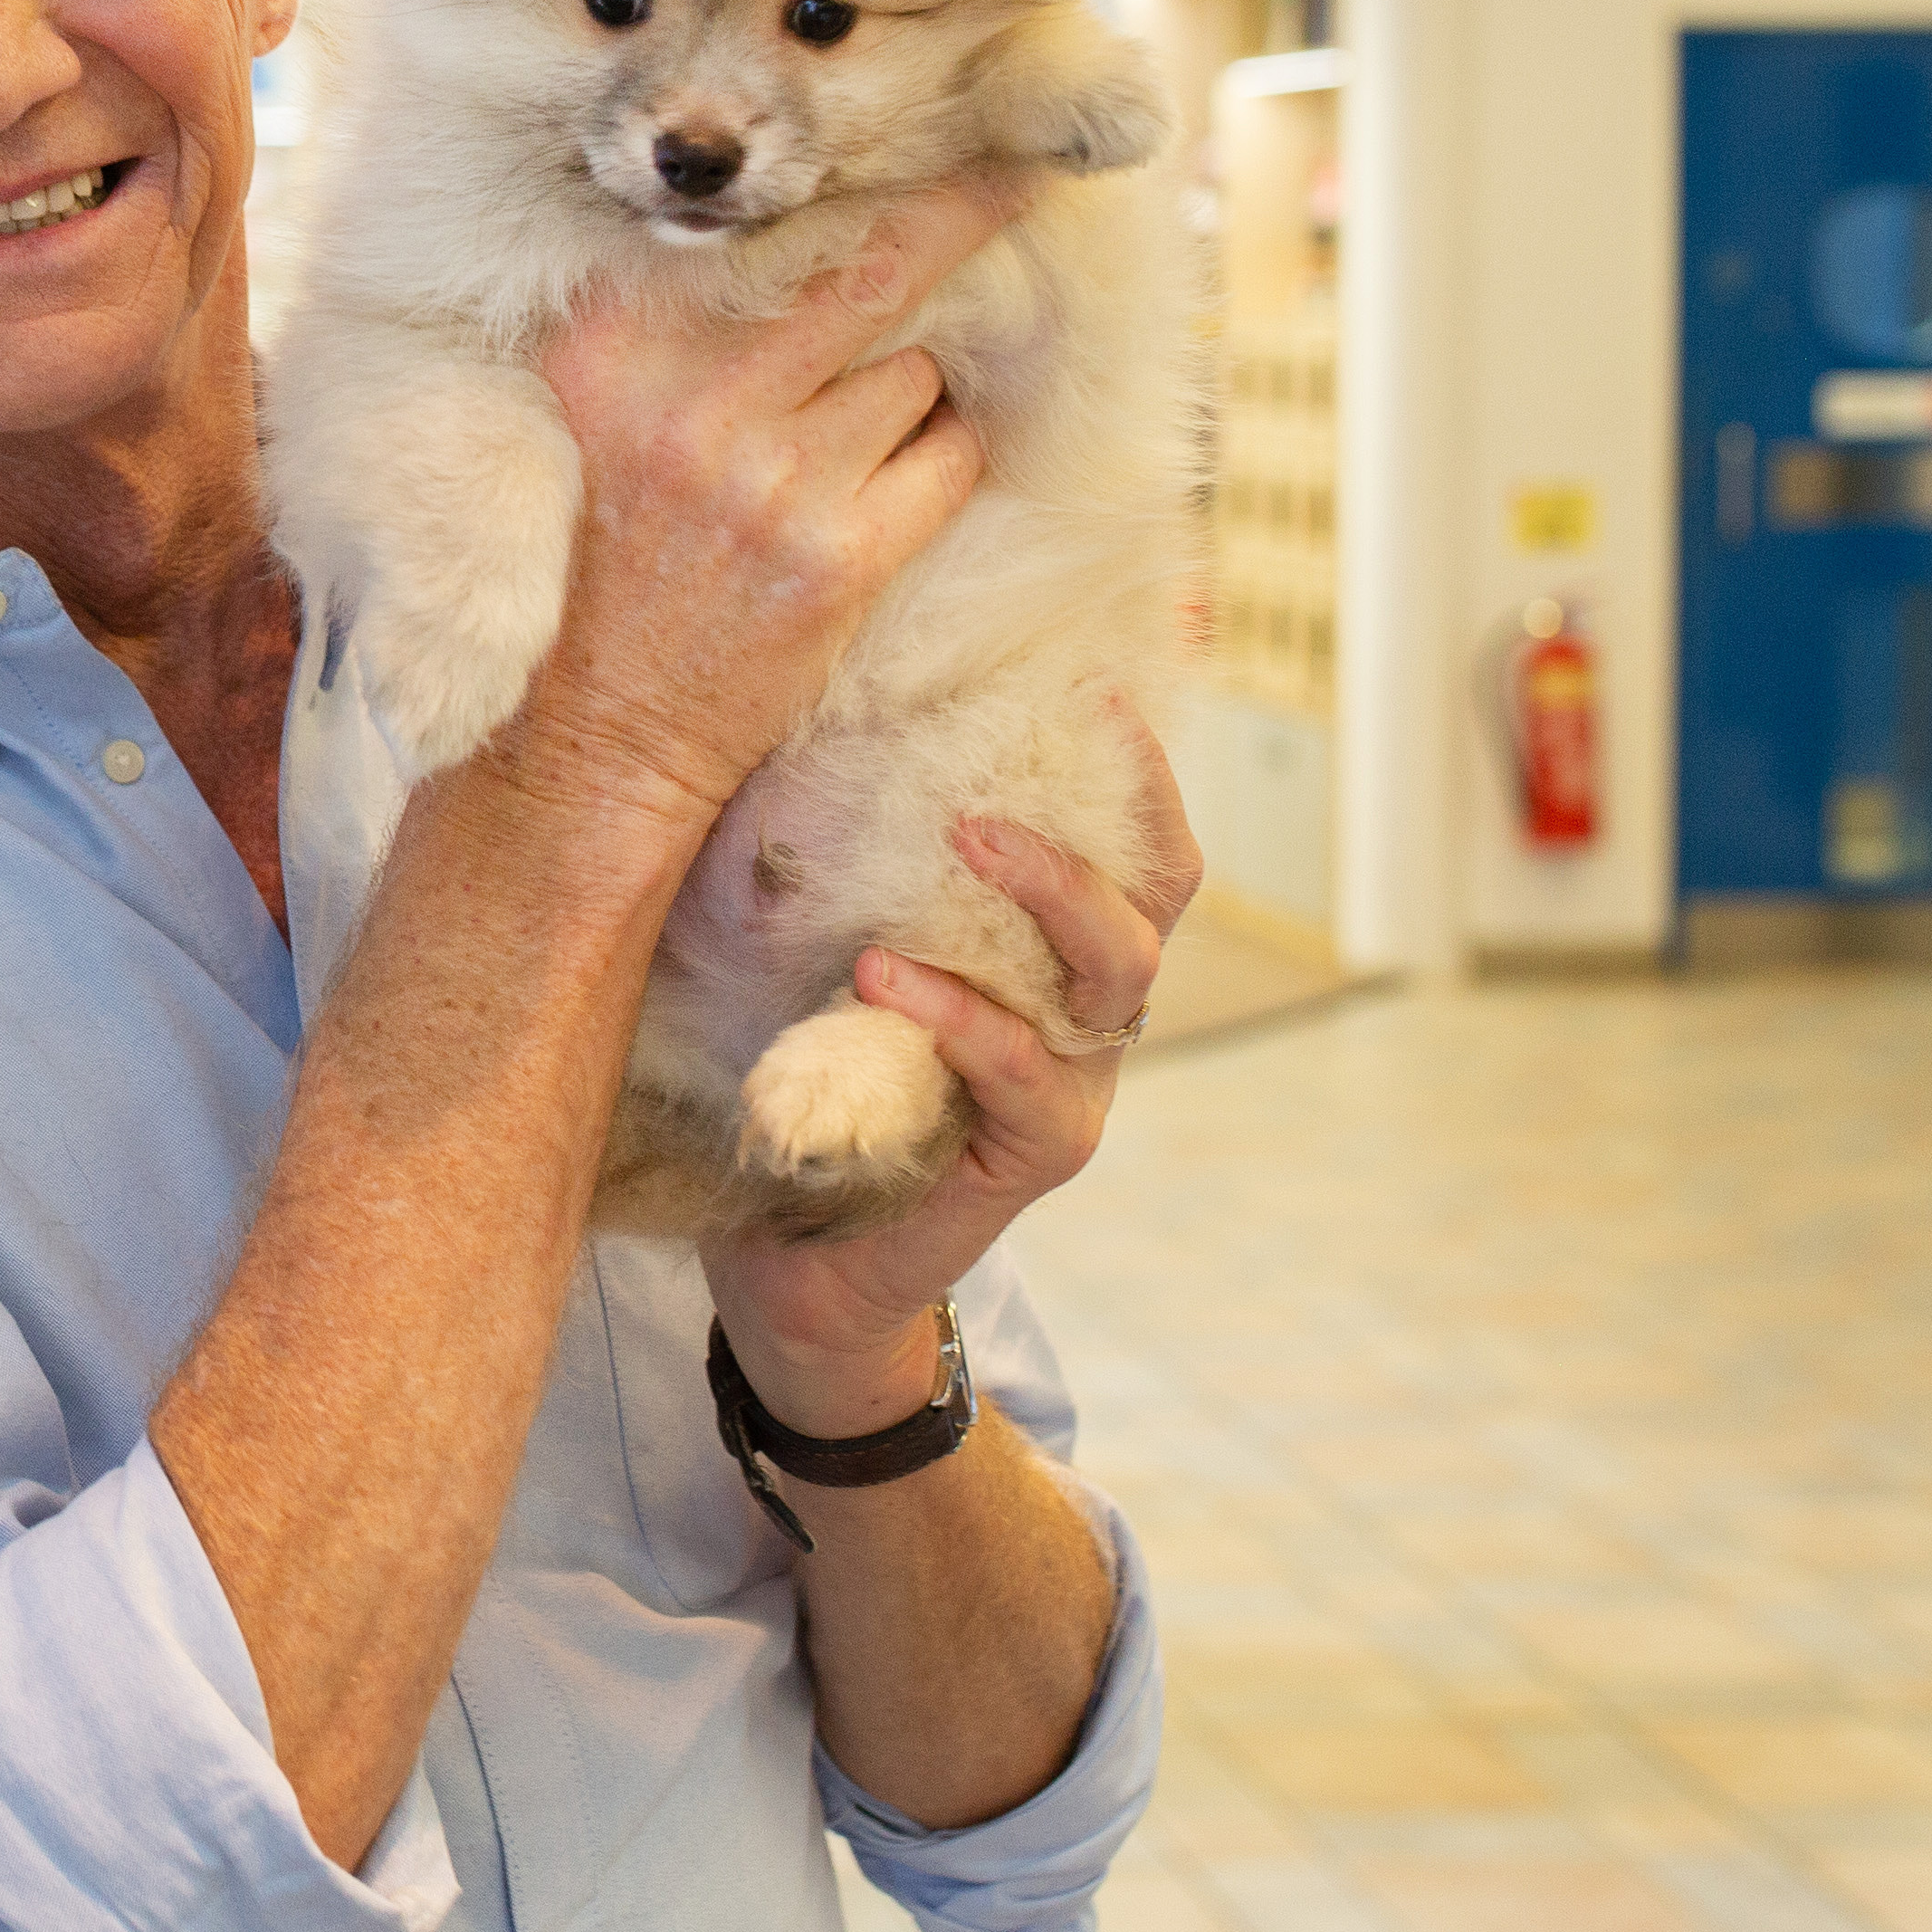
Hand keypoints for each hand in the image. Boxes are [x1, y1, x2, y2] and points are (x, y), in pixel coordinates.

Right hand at [500, 171, 1034, 828]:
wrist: (589, 735)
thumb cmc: (597, 566)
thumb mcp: (588, 416)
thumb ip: (657, 323)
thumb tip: (789, 234)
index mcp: (615, 344)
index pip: (759, 226)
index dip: (854, 179)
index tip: (918, 126)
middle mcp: (693, 395)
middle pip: (873, 268)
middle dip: (963, 212)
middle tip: (1025, 169)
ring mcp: (772, 476)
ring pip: (916, 371)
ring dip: (920, 389)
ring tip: (867, 427)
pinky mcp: (839, 555)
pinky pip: (946, 459)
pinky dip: (943, 457)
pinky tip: (898, 480)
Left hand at [706, 702, 1202, 1430]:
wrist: (779, 1256)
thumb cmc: (795, 1073)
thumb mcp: (805, 941)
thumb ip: (817, 851)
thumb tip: (777, 708)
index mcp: (1046, 950)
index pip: (1132, 841)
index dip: (1131, 762)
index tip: (1085, 676)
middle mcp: (1081, 1012)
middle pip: (1154, 893)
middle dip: (1095, 810)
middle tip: (1004, 751)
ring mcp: (1068, 1087)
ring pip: (1113, 976)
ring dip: (1049, 892)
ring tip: (964, 834)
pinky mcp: (1028, 1157)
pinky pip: (1024, 1075)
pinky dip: (962, 1016)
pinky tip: (885, 975)